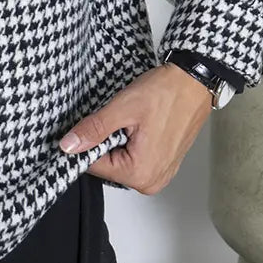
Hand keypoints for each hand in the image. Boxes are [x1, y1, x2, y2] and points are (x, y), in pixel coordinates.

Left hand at [57, 63, 214, 194]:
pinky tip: (139, 126)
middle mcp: (151, 181)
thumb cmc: (166, 93)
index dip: (86, 142)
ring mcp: (160, 174)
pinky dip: (130, 143)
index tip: (93, 124)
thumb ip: (93, 130)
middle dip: (105, 142)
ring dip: (117, 142)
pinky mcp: (164, 164)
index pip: (93, 166)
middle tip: (118, 119)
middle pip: (107, 166)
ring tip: (131, 121)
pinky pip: (135, 159)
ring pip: (120, 161)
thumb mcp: (122, 109)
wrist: (194, 81)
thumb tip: (68, 146)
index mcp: (140, 173)